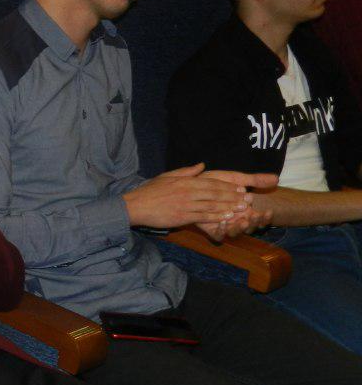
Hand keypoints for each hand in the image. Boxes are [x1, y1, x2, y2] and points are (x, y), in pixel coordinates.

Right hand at [124, 164, 276, 229]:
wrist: (136, 206)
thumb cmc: (150, 191)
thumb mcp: (167, 176)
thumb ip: (186, 171)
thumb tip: (201, 165)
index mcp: (185, 181)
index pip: (211, 183)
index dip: (227, 186)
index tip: (241, 188)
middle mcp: (188, 192)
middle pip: (215, 194)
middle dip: (233, 196)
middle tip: (248, 199)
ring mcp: (186, 205)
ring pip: (212, 205)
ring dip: (229, 207)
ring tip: (242, 209)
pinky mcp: (182, 217)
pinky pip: (203, 216)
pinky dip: (216, 217)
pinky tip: (227, 218)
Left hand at [194, 170, 275, 240]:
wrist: (197, 182)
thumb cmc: (218, 181)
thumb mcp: (238, 179)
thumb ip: (255, 180)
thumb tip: (276, 178)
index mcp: (246, 210)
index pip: (260, 218)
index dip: (265, 218)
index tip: (269, 211)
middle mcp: (237, 220)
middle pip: (250, 228)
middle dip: (254, 223)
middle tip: (255, 215)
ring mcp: (225, 225)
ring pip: (236, 232)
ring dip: (241, 228)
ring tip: (243, 221)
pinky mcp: (211, 228)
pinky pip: (219, 235)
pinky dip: (222, 231)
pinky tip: (223, 222)